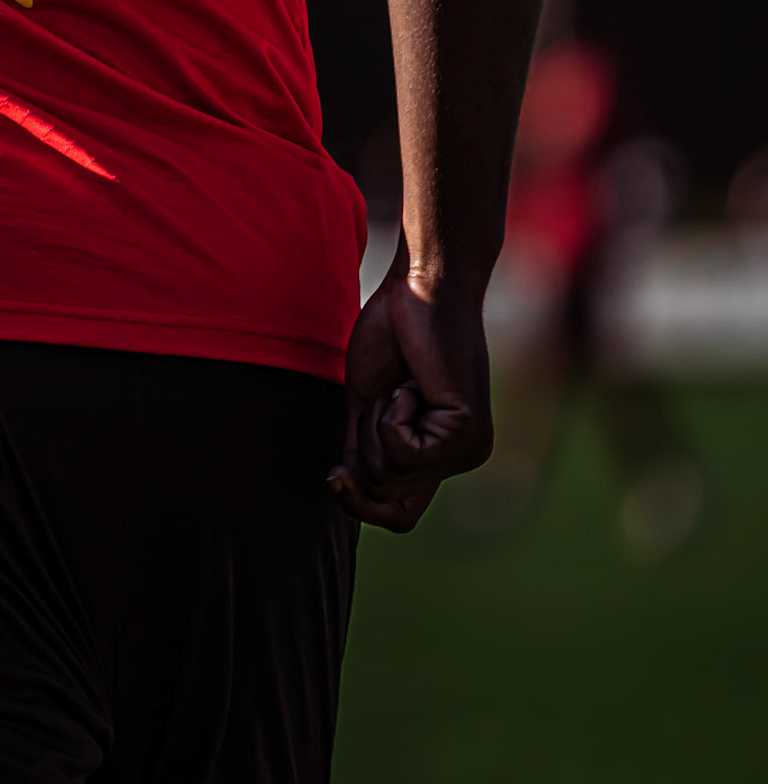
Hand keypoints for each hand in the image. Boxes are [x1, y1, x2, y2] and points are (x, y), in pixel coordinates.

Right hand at [327, 262, 493, 531]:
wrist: (417, 287)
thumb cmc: (392, 333)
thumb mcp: (366, 401)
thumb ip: (359, 446)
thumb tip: (340, 489)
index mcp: (439, 453)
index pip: (400, 516)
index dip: (361, 505)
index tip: (334, 474)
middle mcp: (462, 458)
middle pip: (386, 497)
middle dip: (364, 446)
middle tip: (382, 398)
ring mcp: (469, 448)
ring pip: (392, 477)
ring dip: (377, 425)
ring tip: (401, 385)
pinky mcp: (468, 430)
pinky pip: (405, 451)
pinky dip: (392, 414)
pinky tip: (412, 384)